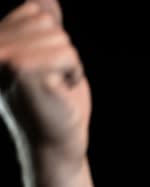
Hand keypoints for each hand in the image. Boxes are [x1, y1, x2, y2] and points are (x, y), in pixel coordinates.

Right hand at [0, 0, 90, 162]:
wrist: (54, 142)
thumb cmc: (54, 100)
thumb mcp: (46, 54)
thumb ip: (41, 22)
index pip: (35, 10)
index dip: (52, 40)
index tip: (43, 68)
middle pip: (48, 22)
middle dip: (61, 52)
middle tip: (50, 80)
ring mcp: (3, 56)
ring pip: (60, 39)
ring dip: (68, 64)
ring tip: (53, 86)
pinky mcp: (22, 70)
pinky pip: (67, 55)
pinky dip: (72, 73)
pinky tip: (58, 91)